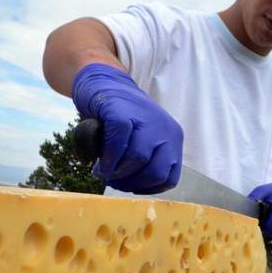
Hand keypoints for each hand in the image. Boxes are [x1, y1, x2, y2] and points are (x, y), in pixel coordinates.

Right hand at [72, 63, 182, 192]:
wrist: (104, 83)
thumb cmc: (122, 119)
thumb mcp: (144, 139)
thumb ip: (146, 161)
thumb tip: (134, 188)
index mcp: (173, 138)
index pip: (169, 178)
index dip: (147, 188)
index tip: (129, 187)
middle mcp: (164, 128)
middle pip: (154, 172)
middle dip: (131, 183)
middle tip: (113, 181)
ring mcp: (145, 118)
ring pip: (137, 158)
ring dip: (117, 172)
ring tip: (104, 171)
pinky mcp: (121, 111)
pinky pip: (118, 143)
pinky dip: (107, 159)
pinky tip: (99, 163)